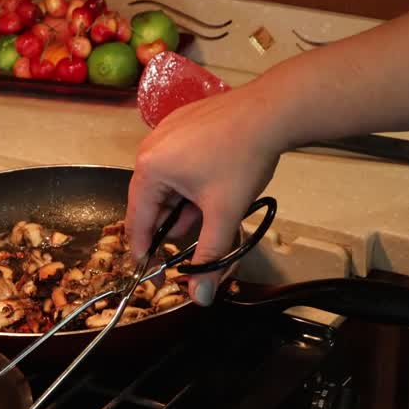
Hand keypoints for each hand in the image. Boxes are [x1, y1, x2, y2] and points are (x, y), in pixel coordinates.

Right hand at [126, 82, 292, 305]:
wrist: (271, 110)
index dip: (144, 250)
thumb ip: (209, 258)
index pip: (137, 220)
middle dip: (173, 222)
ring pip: (167, 181)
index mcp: (149, 169)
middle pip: (152, 200)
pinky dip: (190, 180)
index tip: (150, 270)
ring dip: (184, 202)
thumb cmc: (241, 161)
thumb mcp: (223, 215)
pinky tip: (213, 185)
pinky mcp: (183, 122)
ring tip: (211, 209)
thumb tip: (199, 298)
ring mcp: (165, 131)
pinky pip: (177, 160)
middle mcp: (149, 148)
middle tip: (194, 236)